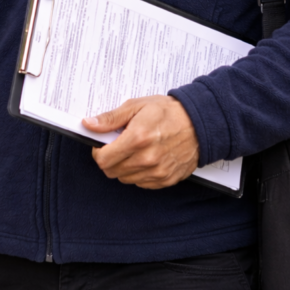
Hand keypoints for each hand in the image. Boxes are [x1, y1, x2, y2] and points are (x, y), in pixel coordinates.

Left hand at [83, 95, 199, 188]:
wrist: (200, 123)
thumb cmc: (169, 112)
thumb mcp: (136, 106)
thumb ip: (110, 118)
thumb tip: (89, 124)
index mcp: (137, 138)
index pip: (103, 159)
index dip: (98, 151)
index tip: (103, 145)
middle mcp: (147, 159)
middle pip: (112, 171)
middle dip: (110, 159)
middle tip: (119, 145)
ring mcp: (157, 172)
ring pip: (125, 178)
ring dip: (124, 166)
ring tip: (135, 150)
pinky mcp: (166, 180)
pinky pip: (141, 183)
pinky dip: (139, 173)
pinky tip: (146, 158)